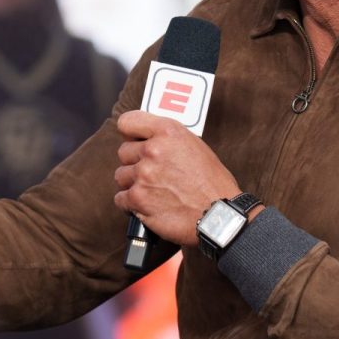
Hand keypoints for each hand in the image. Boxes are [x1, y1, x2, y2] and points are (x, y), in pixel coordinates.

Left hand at [112, 110, 239, 246]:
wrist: (219, 216)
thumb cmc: (213, 184)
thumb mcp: (195, 147)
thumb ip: (168, 140)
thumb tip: (146, 140)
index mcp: (168, 132)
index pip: (128, 122)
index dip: (130, 134)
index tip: (135, 141)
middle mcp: (153, 150)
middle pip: (123, 152)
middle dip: (135, 162)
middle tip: (153, 173)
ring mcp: (143, 175)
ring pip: (121, 176)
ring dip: (133, 184)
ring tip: (154, 191)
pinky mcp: (137, 199)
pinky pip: (120, 199)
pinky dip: (131, 204)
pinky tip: (149, 205)